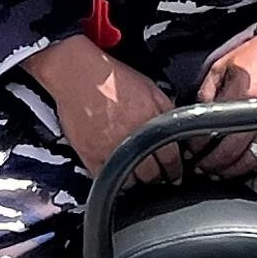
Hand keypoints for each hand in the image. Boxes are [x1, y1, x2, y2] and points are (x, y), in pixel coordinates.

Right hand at [23, 35, 174, 178]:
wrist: (78, 75)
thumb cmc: (113, 78)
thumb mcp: (150, 89)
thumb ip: (167, 110)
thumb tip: (178, 129)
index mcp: (150, 123)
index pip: (171, 158)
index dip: (175, 168)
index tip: (175, 171)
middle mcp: (132, 140)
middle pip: (152, 174)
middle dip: (159, 177)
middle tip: (159, 177)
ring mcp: (110, 151)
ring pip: (130, 182)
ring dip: (137, 182)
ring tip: (139, 177)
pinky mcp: (90, 156)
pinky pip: (105, 178)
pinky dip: (113, 181)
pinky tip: (117, 177)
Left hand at [188, 30, 256, 179]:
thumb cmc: (255, 56)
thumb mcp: (223, 65)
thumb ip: (207, 89)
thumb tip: (197, 113)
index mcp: (241, 95)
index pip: (214, 129)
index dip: (198, 144)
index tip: (190, 150)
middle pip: (232, 150)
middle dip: (212, 164)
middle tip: (200, 168)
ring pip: (253, 159)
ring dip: (233, 172)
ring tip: (220, 174)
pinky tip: (254, 184)